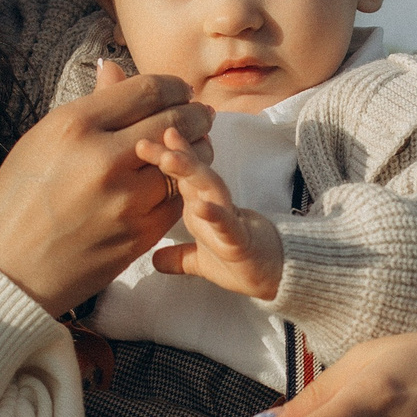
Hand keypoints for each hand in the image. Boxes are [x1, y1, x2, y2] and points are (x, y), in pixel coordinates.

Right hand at [0, 61, 214, 314]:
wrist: (6, 269)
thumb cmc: (16, 200)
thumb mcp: (42, 140)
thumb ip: (90, 106)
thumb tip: (115, 68)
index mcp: (75, 125)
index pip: (147, 90)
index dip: (172, 86)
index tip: (178, 91)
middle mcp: (104, 158)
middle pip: (175, 122)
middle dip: (195, 115)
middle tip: (200, 114)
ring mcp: (125, 200)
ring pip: (185, 163)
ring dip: (197, 151)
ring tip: (196, 144)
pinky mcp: (139, 235)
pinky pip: (177, 200)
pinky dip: (183, 187)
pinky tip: (178, 180)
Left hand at [138, 126, 282, 300]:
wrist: (276, 276)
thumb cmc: (240, 262)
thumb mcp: (201, 261)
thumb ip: (178, 257)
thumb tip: (153, 260)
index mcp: (201, 206)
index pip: (181, 176)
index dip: (162, 156)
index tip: (140, 141)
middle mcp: (214, 205)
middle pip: (192, 173)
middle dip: (170, 154)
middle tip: (143, 140)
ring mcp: (229, 220)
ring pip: (210, 188)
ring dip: (190, 171)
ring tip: (168, 158)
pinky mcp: (241, 240)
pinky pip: (227, 225)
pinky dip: (215, 214)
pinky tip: (200, 206)